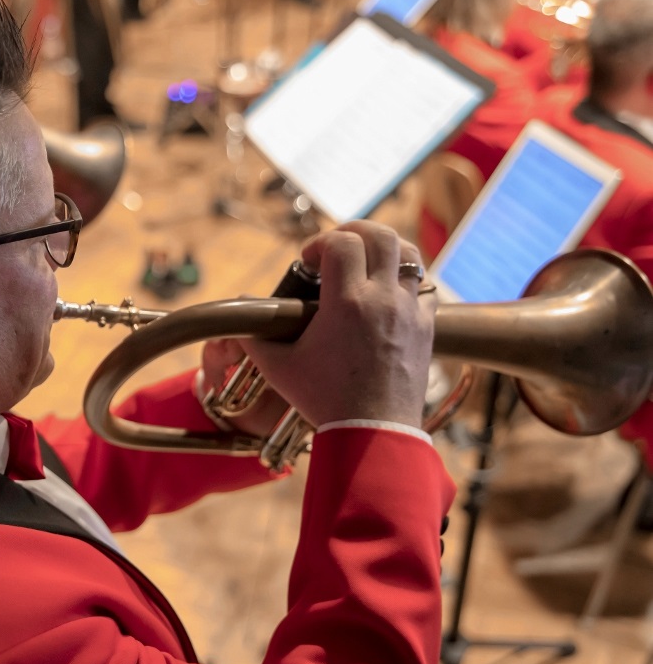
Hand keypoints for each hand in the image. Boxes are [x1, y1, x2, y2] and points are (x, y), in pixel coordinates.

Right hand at [237, 221, 435, 427]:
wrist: (373, 432)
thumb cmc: (324, 400)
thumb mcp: (278, 368)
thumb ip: (254, 338)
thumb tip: (239, 314)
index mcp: (347, 303)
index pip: (341, 243)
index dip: (320, 242)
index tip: (308, 261)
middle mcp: (383, 299)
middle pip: (380, 235)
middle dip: (354, 231)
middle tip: (336, 247)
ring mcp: (409, 311)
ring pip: (409, 254)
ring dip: (384, 249)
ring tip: (365, 262)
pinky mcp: (425, 327)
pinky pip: (425, 287)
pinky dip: (407, 280)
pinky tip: (388, 294)